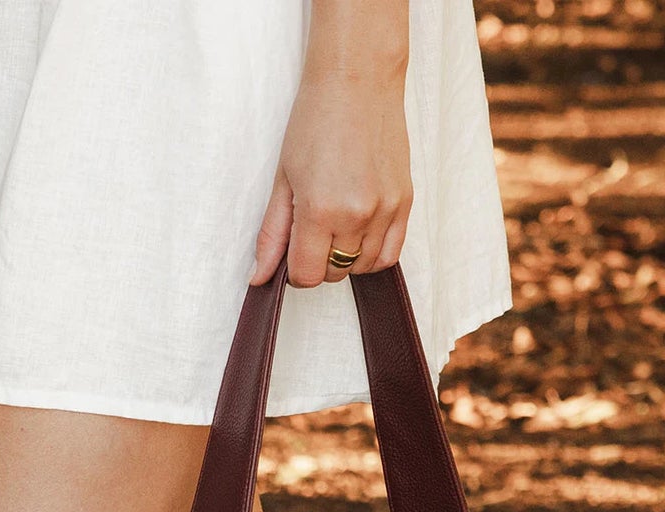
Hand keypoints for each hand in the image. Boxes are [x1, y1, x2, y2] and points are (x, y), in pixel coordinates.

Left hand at [250, 1, 411, 287]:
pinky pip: (391, 254)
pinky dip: (373, 253)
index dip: (295, 269)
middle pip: (334, 274)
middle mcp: (356, 216)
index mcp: (320, 210)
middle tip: (313, 226)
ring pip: (363, 267)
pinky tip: (360, 232)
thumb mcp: (283, 179)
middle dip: (319, 260)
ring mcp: (385, 211)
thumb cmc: (315, 121)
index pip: (307, 276)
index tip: (293, 249)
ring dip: (346, 257)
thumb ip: (272, 234)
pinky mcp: (405, 202)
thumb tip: (260, 278)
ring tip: (337, 223)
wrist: (358, 80)